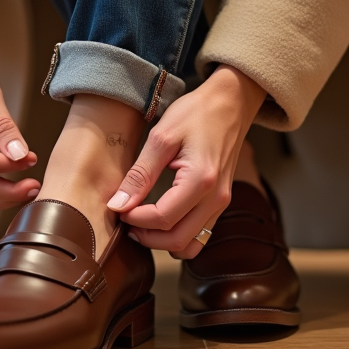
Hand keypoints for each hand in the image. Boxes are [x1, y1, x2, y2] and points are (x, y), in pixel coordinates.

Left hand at [109, 65, 265, 258]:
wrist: (230, 104)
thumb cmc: (197, 113)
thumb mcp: (161, 138)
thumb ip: (140, 174)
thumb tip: (118, 204)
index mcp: (201, 180)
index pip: (163, 218)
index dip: (135, 219)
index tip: (119, 208)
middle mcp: (216, 198)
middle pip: (178, 240)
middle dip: (146, 237)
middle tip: (126, 221)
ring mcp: (221, 202)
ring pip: (191, 244)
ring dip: (163, 241)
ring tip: (141, 224)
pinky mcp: (220, 202)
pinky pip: (200, 233)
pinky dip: (178, 235)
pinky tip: (160, 220)